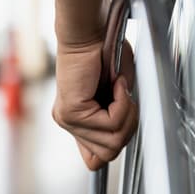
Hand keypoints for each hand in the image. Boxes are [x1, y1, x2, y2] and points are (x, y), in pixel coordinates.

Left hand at [53, 38, 137, 170]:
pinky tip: (115, 83)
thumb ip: (117, 121)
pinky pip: (110, 123)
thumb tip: (122, 136)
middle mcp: (69, 123)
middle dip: (127, 126)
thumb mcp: (117, 96)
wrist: (91, 33)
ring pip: (112, 142)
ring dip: (126, 114)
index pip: (94, 160)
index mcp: (78, 122)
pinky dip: (122, 103)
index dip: (115, 143)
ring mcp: (67, 119)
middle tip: (124, 98)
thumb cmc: (105, 57)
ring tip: (119, 89)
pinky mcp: (71, 111)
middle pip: (108, 155)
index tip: (122, 117)